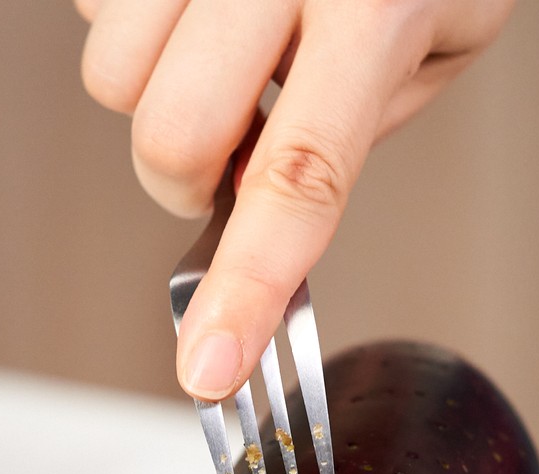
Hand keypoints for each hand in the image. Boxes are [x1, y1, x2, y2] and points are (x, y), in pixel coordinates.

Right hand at [73, 0, 515, 400]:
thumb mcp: (447, 32)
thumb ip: (359, 119)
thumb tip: (261, 190)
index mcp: (373, 3)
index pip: (300, 180)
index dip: (247, 287)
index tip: (207, 372)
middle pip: (167, 136)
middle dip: (187, 174)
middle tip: (236, 139)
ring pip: (110, 74)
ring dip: (157, 90)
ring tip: (224, 42)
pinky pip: (91, 4)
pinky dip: (136, 21)